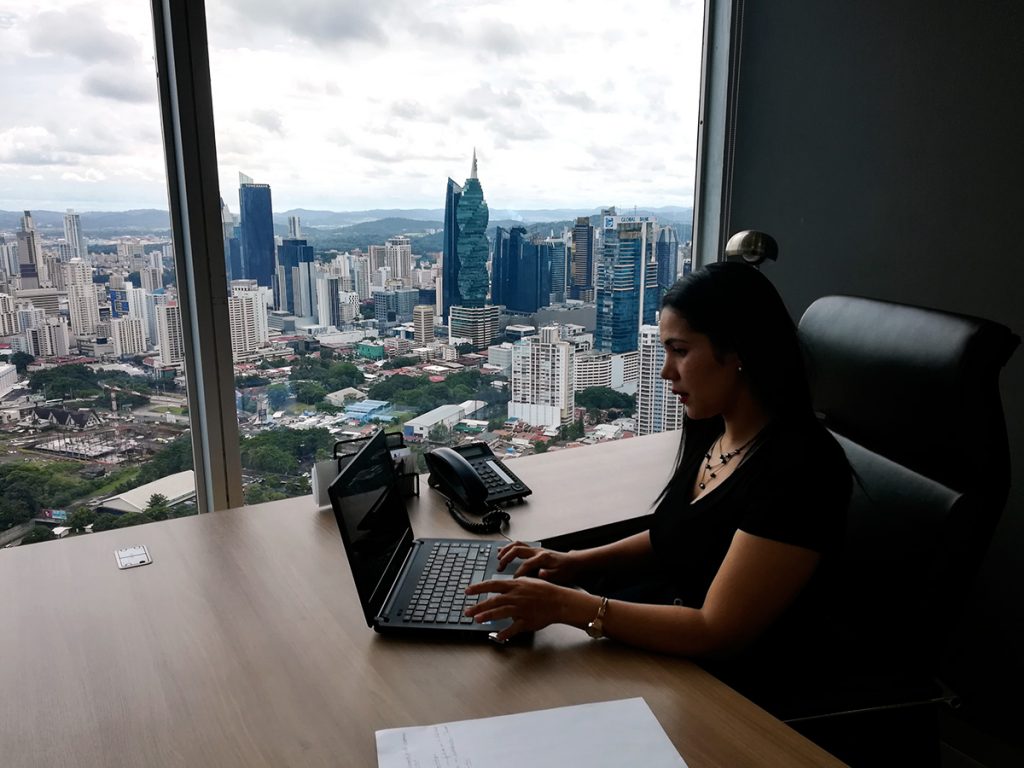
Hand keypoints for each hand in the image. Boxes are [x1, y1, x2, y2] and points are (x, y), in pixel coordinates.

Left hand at [464, 577, 590, 641]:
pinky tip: (497, 636)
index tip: (467, 591)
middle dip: (478, 606)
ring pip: (500, 612)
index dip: (478, 588)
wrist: (558, 601)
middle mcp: (515, 596)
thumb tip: (501, 586)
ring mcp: (521, 609)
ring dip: (488, 616)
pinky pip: (514, 628)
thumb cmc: (544, 590)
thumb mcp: (527, 581)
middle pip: (493, 601)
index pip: (492, 585)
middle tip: (467, 611)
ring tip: (477, 620)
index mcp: (515, 586)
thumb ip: (513, 584)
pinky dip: (505, 633)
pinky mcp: (526, 621)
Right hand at [497, 541, 582, 583]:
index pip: (526, 565)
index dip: (519, 574)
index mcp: (543, 557)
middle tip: (500, 567)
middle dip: (506, 558)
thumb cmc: (566, 570)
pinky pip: (519, 546)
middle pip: (517, 550)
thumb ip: (549, 575)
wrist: (573, 563)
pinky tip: (503, 551)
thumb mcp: (559, 576)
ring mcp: (536, 549)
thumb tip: (541, 574)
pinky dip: (510, 548)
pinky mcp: (535, 551)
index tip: (514, 582)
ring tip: (498, 557)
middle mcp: (538, 551)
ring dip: (506, 550)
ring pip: (517, 545)